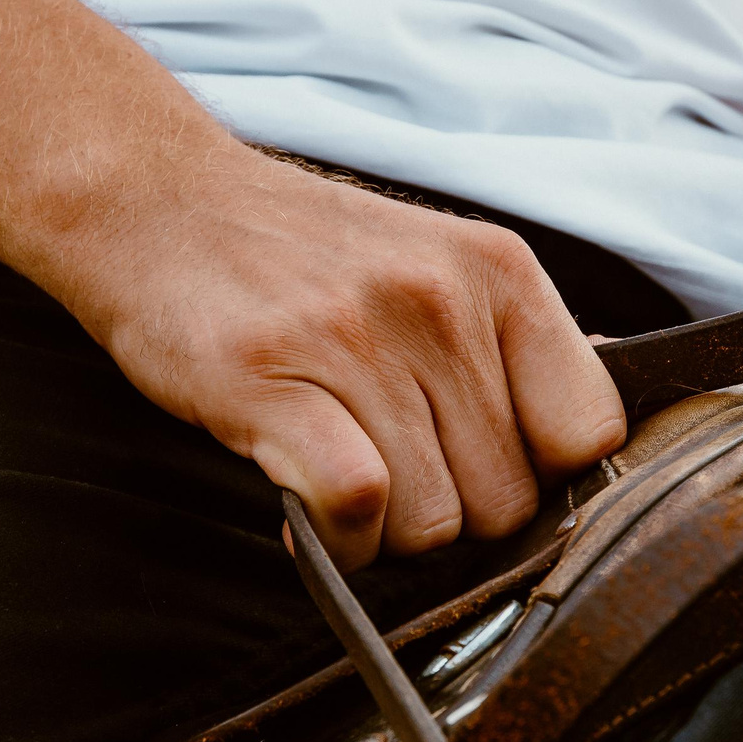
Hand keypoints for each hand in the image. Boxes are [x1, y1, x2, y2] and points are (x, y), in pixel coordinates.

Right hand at [65, 149, 625, 571]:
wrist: (154, 200)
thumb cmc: (296, 254)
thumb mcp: (433, 265)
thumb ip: (509, 348)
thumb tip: (587, 440)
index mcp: (498, 271)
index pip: (589, 430)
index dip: (544, 479)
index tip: (486, 473)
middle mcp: (440, 299)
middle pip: (508, 497)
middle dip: (452, 514)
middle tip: (389, 473)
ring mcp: (356, 336)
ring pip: (433, 518)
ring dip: (385, 532)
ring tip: (339, 474)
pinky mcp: (273, 378)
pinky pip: (357, 506)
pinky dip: (338, 540)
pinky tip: (308, 511)